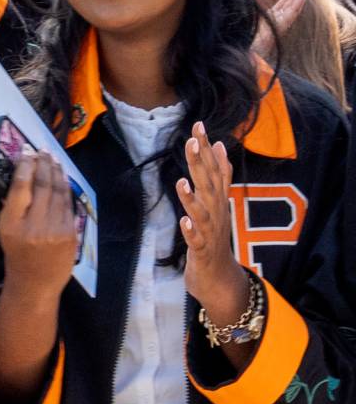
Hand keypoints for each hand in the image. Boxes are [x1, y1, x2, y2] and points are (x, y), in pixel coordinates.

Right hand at [0, 153, 80, 300]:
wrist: (35, 282)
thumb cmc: (17, 254)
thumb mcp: (5, 230)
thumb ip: (13, 206)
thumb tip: (24, 176)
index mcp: (12, 223)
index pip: (20, 186)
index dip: (25, 165)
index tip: (26, 152)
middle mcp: (33, 224)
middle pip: (42, 185)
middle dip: (43, 164)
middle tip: (43, 151)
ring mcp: (55, 229)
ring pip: (59, 192)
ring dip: (57, 172)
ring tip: (53, 159)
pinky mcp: (70, 233)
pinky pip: (68, 205)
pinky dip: (66, 189)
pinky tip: (63, 179)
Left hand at [176, 122, 250, 322]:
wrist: (220, 278)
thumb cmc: (213, 237)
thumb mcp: (216, 203)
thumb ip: (218, 175)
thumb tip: (219, 145)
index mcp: (216, 201)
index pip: (212, 170)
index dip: (206, 149)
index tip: (199, 125)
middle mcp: (216, 213)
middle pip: (209, 185)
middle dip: (201, 164)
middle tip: (193, 141)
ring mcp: (210, 233)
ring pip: (203, 213)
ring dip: (193, 198)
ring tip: (182, 181)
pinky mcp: (202, 252)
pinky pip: (196, 241)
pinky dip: (191, 231)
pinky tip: (184, 222)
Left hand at [252, 0, 316, 59]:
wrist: (248, 50)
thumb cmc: (251, 33)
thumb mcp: (255, 14)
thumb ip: (257, 3)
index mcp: (278, 10)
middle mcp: (283, 15)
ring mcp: (283, 21)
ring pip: (296, 2)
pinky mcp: (281, 28)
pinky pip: (291, 16)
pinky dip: (297, 6)